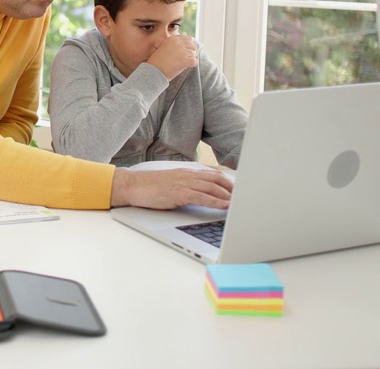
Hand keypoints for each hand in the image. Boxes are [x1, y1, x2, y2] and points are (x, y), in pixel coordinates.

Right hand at [109, 167, 232, 209]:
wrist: (134, 186)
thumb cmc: (151, 187)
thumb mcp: (173, 183)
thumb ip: (187, 186)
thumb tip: (201, 194)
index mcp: (187, 173)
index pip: (213, 174)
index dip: (229, 182)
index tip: (239, 189)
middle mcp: (188, 175)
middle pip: (218, 179)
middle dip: (233, 188)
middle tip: (245, 197)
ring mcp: (184, 183)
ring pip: (213, 187)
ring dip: (229, 195)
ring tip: (240, 203)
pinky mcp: (180, 193)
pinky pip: (203, 196)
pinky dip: (216, 201)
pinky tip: (225, 206)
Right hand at [146, 35, 197, 80]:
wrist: (153, 71)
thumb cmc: (157, 62)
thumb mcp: (162, 47)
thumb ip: (172, 44)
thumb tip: (184, 44)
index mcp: (172, 39)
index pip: (188, 38)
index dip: (188, 45)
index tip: (186, 51)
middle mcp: (178, 43)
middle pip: (193, 45)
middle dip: (191, 52)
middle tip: (185, 58)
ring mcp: (182, 51)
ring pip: (194, 54)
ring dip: (190, 59)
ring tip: (183, 63)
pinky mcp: (186, 60)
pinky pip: (195, 61)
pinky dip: (192, 65)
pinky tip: (185, 67)